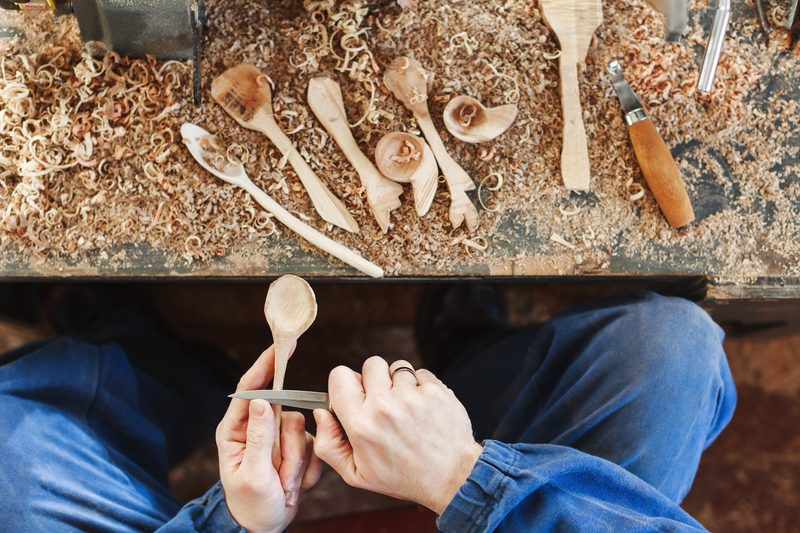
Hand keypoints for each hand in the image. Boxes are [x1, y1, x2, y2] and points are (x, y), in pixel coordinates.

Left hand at [216, 345, 321, 531]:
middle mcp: (258, 427)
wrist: (263, 527)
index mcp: (236, 429)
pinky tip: (291, 485)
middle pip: (286, 411)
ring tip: (283, 483)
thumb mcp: (251, 475)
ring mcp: (279, 436)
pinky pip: (314, 446)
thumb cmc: (249, 504)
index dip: (267, 364)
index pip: (252, 388)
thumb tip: (263, 401)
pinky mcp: (297, 447)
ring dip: (297, 462)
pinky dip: (307, 470)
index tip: (284, 344)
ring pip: (303, 430)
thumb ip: (258, 438)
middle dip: (289, 446)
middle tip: (280, 476)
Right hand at [313, 357, 482, 514]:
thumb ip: (329, 444)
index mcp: (361, 425)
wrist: (452, 477)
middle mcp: (384, 406)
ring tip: (406, 407)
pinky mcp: (435, 391)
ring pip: (397, 367)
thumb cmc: (403, 477)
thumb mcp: (356, 474)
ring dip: (399, 382)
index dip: (346, 382)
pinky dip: (421, 386)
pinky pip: (421, 373)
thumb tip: (321, 412)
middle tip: (384, 402)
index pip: (339, 375)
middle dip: (375, 380)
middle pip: (370, 364)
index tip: (356, 395)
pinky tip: (423, 408)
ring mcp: (412, 396)